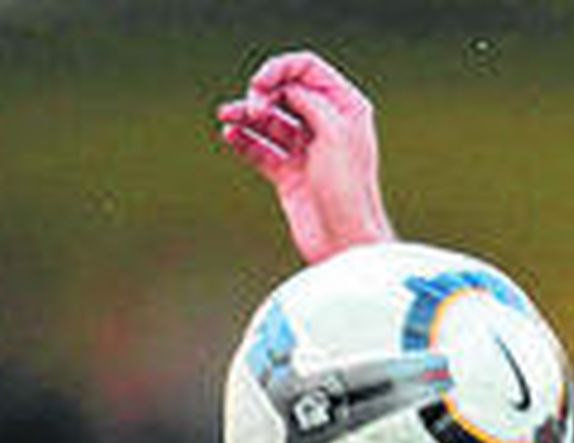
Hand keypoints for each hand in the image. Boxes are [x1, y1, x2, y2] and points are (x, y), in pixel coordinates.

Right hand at [217, 50, 394, 263]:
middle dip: (263, 93)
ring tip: (225, 115)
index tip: (260, 84)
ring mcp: (307, 151)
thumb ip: (308, 101)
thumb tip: (286, 88)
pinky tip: (230, 134)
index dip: (281, 69)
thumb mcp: (332, 132)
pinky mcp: (290, 176)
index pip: (308, 70)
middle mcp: (328, 125)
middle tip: (251, 108)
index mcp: (346, 108)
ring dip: (246, 114)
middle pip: (287, 92)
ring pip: (271, 121)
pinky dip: (245, 140)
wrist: (345, 242)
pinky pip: (262, 150)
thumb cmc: (347, 190)